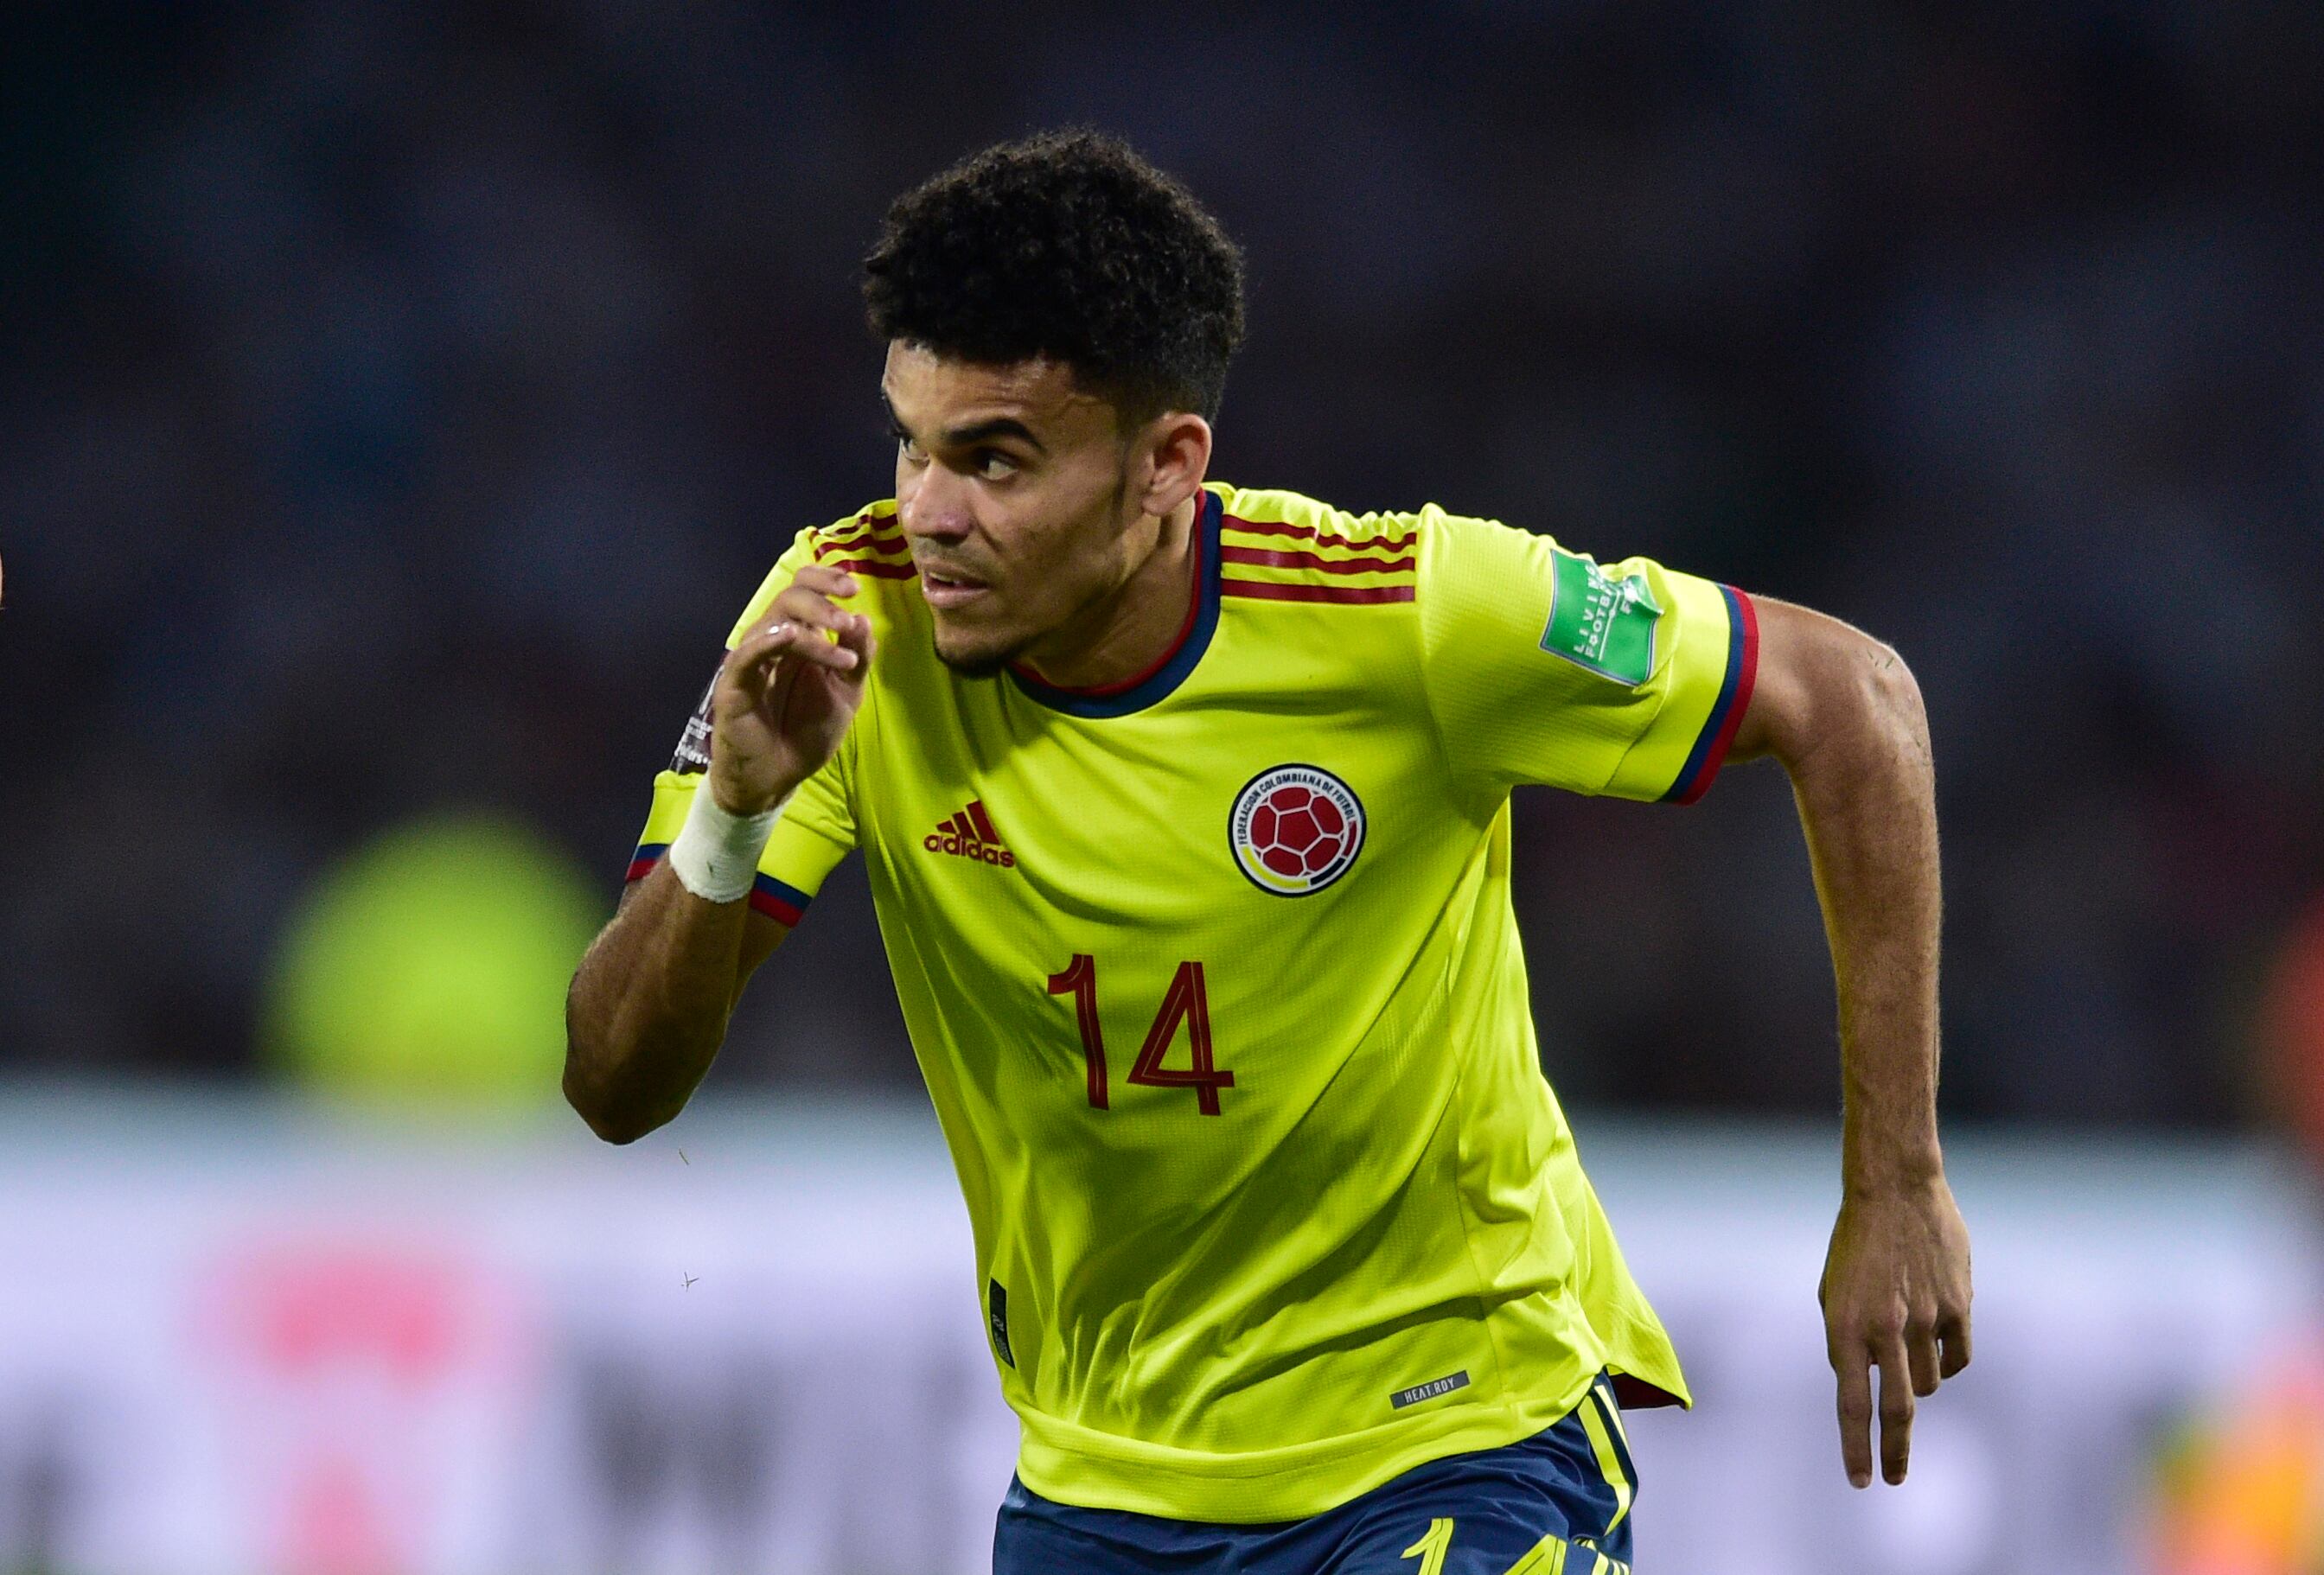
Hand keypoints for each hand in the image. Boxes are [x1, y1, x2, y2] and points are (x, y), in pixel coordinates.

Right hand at [708, 565, 875, 814]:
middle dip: (822, 602)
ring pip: (773, 623)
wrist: (777, 779)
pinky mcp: (734, 685)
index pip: (804, 591)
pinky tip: (791, 636)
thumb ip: (856, 658)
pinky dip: (767, 641)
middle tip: (846, 621)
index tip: (853, 587)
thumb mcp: (845, 695)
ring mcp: (751, 661)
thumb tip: (862, 618)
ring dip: (809, 628)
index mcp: (799, 639)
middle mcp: (773, 643)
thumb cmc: (807, 735)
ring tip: (840, 648)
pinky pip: (746, 655)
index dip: (825, 580)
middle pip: (788, 598)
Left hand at [1818, 1173, 1971, 1487]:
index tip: (1861, 1481)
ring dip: (1918, 1380)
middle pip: (1896, 1410)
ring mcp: (1924, 1319)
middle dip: (1894, 1452)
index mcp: (1845, 1326)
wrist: (1894, 1189)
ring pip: (1929, 1382)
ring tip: (1906, 1341)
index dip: (1856, 1448)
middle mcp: (1884, 1328)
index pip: (1852, 1404)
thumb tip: (1869, 1385)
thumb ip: (1849, 1342)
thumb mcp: (1834, 1292)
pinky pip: (1958, 1357)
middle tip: (1895, 1479)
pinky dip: (1948, 1361)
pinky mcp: (1959, 1307)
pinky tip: (1937, 1341)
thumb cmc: (1856, 1243)